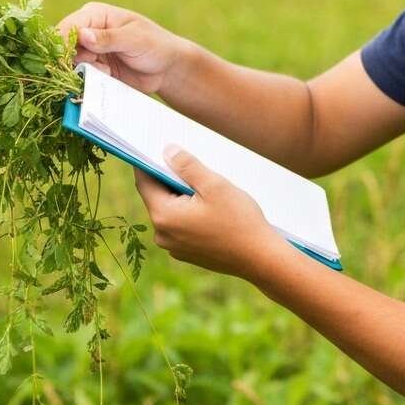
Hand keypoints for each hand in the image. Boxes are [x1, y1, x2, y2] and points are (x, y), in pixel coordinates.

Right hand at [56, 2, 189, 94]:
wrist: (167, 68)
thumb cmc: (155, 45)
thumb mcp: (135, 39)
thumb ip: (109, 38)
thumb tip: (82, 35)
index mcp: (95, 14)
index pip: (68, 27)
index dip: (64, 43)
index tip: (73, 58)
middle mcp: (87, 31)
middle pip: (64, 47)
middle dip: (76, 59)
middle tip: (97, 64)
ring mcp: (89, 50)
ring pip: (71, 63)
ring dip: (85, 71)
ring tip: (107, 71)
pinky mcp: (94, 68)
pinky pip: (81, 76)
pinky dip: (90, 79)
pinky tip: (108, 76)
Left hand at [135, 145, 291, 279]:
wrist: (260, 258)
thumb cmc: (239, 221)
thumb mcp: (214, 185)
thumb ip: (187, 165)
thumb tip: (167, 151)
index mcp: (164, 216)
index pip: (144, 182)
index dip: (147, 162)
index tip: (154, 146)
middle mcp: (163, 234)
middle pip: (157, 197)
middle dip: (170, 179)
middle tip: (192, 166)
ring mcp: (174, 246)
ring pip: (170, 211)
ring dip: (182, 197)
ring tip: (207, 190)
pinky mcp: (186, 253)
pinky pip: (180, 226)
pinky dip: (189, 213)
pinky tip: (211, 210)